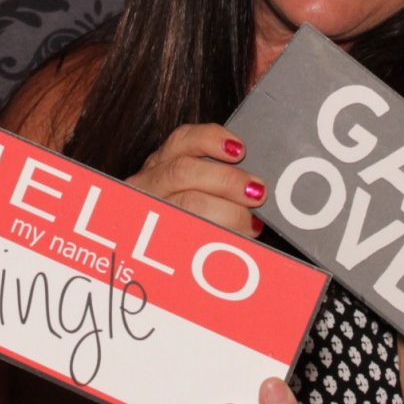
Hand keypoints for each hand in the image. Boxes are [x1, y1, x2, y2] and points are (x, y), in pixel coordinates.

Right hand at [128, 123, 264, 236]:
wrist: (154, 264)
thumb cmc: (184, 222)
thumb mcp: (189, 192)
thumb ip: (214, 182)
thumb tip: (255, 184)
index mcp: (158, 167)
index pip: (181, 141)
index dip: (211, 139)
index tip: (240, 150)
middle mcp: (146, 186)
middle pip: (184, 171)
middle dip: (227, 180)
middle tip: (257, 193)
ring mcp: (147, 213)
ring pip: (188, 204)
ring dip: (228, 212)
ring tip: (252, 224)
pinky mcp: (154, 243)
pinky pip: (189, 239)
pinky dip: (219, 239)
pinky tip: (237, 243)